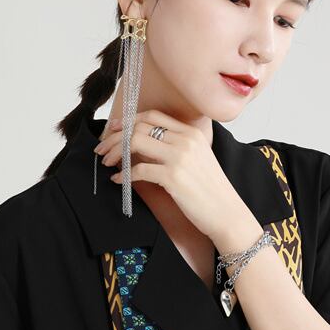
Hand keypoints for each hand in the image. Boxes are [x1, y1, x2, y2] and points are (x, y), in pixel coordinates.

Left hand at [94, 108, 257, 245]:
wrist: (227, 213)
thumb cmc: (210, 191)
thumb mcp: (197, 160)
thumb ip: (175, 148)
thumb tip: (141, 148)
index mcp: (191, 133)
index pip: (152, 116)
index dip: (128, 121)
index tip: (113, 131)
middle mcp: (186, 140)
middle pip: (140, 126)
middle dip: (115, 136)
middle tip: (102, 148)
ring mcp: (180, 157)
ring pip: (135, 142)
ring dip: (116, 152)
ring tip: (107, 162)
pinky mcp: (173, 177)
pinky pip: (139, 170)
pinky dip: (123, 175)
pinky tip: (118, 180)